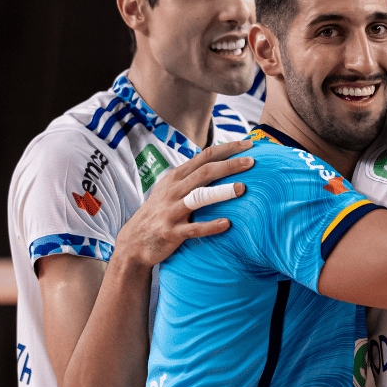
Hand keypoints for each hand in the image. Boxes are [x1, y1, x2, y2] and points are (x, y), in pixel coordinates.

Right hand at [114, 140, 254, 266]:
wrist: (134, 241)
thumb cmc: (160, 212)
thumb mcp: (171, 189)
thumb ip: (192, 177)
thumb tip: (222, 164)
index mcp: (176, 177)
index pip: (204, 156)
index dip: (227, 149)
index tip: (249, 144)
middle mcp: (173, 190)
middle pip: (204, 172)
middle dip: (229, 165)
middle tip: (252, 162)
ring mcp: (171, 211)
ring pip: (199, 197)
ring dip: (221, 192)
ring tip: (242, 189)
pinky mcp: (171, 232)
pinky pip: (193, 228)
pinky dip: (210, 226)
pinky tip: (227, 224)